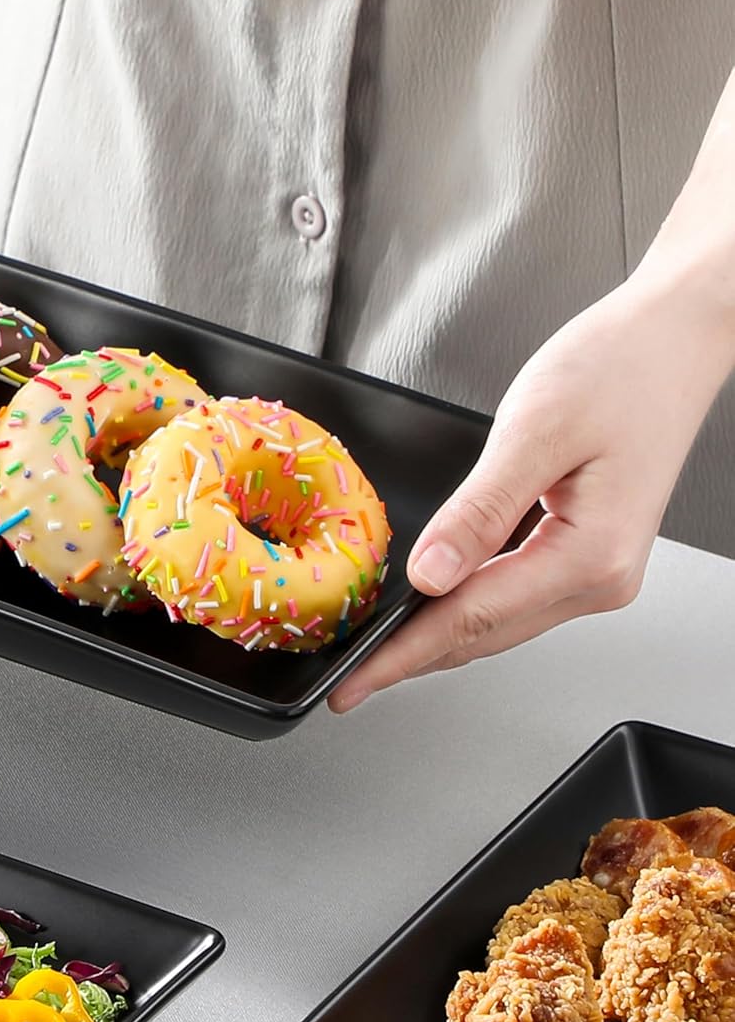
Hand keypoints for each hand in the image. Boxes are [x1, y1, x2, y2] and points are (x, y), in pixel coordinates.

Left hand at [329, 272, 734, 711]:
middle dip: (411, 659)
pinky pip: (514, 594)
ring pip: (500, 621)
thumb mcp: (534, 432)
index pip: (472, 621)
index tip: (353, 683)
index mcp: (591, 556)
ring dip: (437, 637)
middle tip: (347, 680)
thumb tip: (430, 575)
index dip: (402, 655)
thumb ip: (477, 510)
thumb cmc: (618, 369)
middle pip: (486, 634)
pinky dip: (466, 605)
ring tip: (375, 649)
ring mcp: (599, 569)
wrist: (675, 338)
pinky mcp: (589, 549)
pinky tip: (430, 604)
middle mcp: (601, 577)